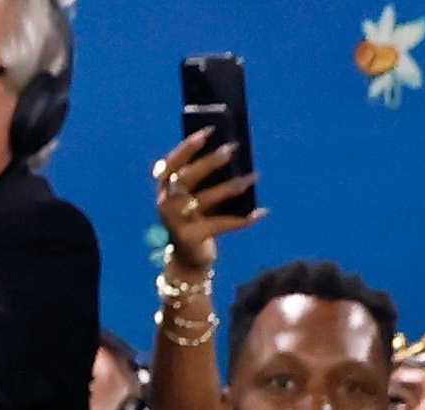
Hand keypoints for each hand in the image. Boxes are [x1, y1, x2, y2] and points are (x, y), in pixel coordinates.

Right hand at [152, 129, 262, 275]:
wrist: (187, 262)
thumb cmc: (195, 222)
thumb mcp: (194, 199)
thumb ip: (203, 180)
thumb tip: (230, 152)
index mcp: (164, 190)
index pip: (171, 164)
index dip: (187, 147)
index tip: (208, 131)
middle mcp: (166, 204)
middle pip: (187, 178)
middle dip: (209, 162)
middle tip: (232, 148)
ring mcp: (177, 222)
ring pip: (206, 199)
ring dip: (231, 187)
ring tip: (253, 177)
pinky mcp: (191, 238)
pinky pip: (221, 224)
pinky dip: (242, 220)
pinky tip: (260, 213)